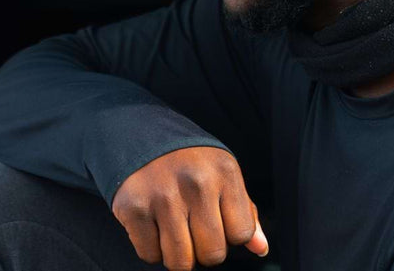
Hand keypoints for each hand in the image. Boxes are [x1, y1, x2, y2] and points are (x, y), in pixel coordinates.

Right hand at [111, 146, 267, 269]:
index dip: (230, 235)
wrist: (140, 135)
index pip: (241, 234)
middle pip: (212, 255)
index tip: (217, 221)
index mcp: (224, 172)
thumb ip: (244, 212)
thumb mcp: (222, 174)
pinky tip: (153, 225)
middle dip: (204, 251)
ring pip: (181, 262)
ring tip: (174, 231)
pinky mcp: (133, 208)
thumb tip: (260, 248)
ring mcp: (162, 196)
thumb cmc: (189, 162)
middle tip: (193, 229)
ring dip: (178, 256)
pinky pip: (150, 255)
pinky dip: (152, 249)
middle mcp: (196, 182)